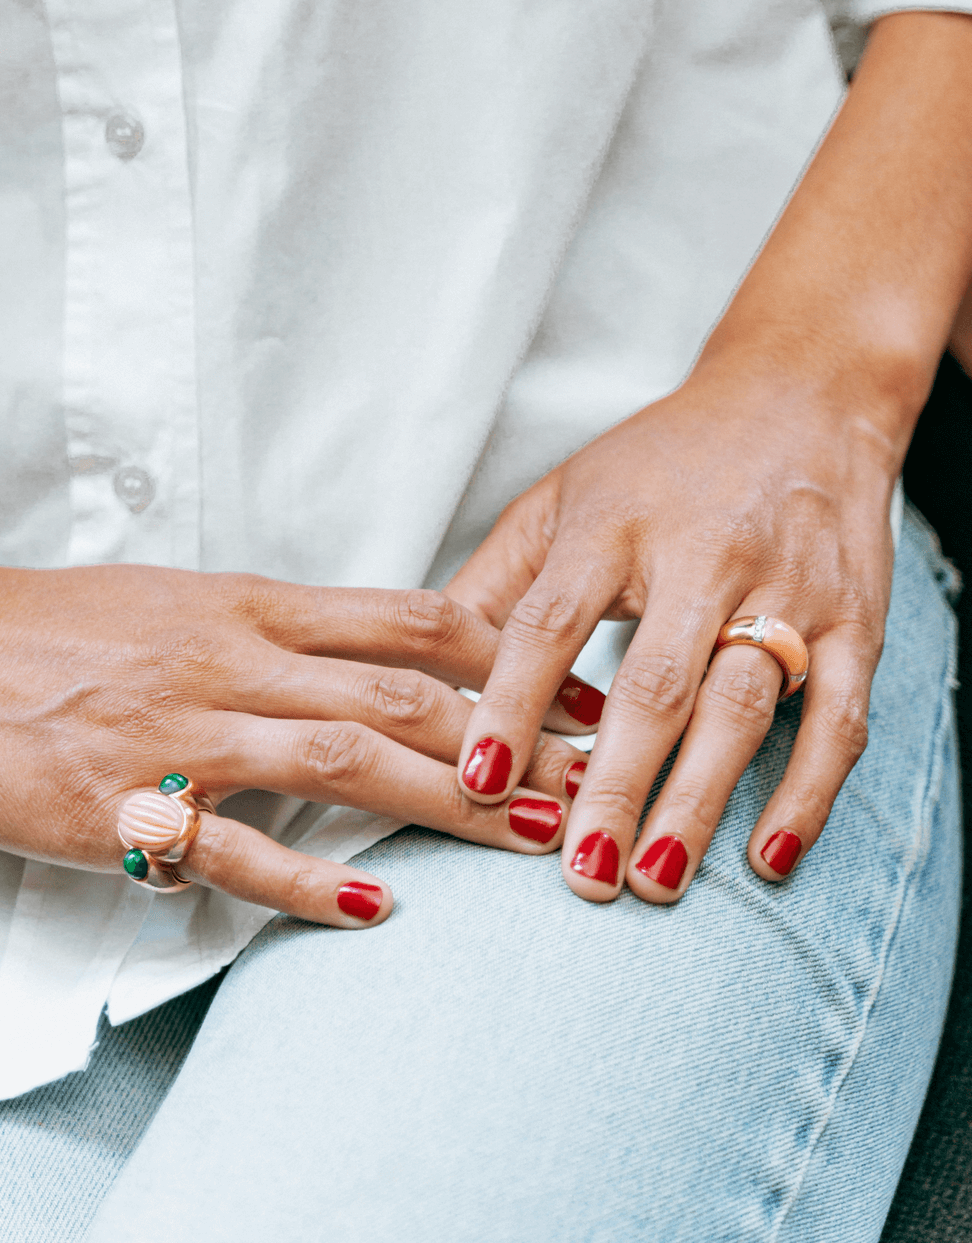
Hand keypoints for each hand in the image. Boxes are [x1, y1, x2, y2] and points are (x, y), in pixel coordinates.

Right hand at [0, 552, 600, 928]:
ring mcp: (176, 729)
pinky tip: (373, 910)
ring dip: (455, 800)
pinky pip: (228, 846)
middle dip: (523, 735)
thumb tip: (345, 660)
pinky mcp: (118, 804)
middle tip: (615, 773)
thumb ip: (255, 632)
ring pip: (346, 756)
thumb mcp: (161, 604)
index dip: (512, 657)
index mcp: (241, 604)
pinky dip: (307, 878)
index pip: (408, 620)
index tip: (589, 688)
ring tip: (541, 837)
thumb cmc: (29, 627)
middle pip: (406, 692)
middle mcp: (227, 656)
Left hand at [443, 348, 896, 903]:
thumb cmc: (663, 462)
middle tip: (580, 872)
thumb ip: (495, 583)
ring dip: (698, 801)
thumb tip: (420, 671)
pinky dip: (808, 792)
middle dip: (613, 781)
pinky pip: (837, 717)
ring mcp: (785, 588)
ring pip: (740, 705)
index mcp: (612, 523)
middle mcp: (700, 554)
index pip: (552, 621)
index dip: (513, 702)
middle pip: (653, 681)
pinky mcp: (854, 620)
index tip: (479, 779)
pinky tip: (770, 857)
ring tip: (653, 879)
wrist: (801, 395)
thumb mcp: (563, 497)